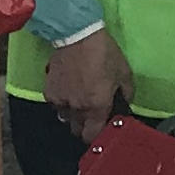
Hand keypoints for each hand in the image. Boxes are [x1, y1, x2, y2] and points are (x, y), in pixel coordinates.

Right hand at [42, 26, 132, 144]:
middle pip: (77, 130)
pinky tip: (71, 91)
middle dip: (86, 127)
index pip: (92, 136)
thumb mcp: (125, 75)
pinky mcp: (49, 92)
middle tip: (95, 116)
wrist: (78, 37)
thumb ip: (126, 95)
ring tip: (82, 102)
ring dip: (74, 115)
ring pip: (66, 118)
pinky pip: (57, 106)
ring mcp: (60, 101)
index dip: (98, 136)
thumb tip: (124, 106)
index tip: (104, 130)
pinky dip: (63, 103)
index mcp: (97, 107)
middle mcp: (77, 108)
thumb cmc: (105, 55)